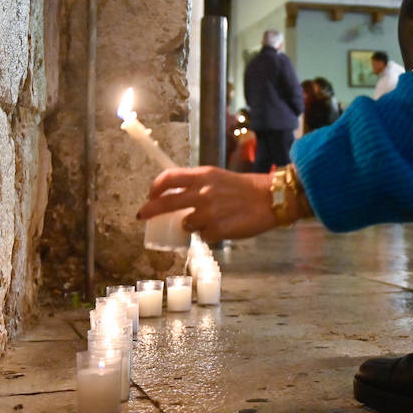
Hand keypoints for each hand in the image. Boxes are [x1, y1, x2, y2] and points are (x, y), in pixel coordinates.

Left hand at [140, 166, 276, 241]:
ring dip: (192, 225)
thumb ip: (198, 184)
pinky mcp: (218, 230)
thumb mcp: (218, 177)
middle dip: (150, 210)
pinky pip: (204, 237)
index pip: (169, 177)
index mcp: (202, 176)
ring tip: (210, 220)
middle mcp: (202, 192)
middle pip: (166, 203)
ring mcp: (209, 213)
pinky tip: (222, 227)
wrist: (270, 198)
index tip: (150, 195)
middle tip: (142, 216)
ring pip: (186, 224)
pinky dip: (209, 234)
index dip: (155, 187)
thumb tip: (176, 197)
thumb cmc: (245, 188)